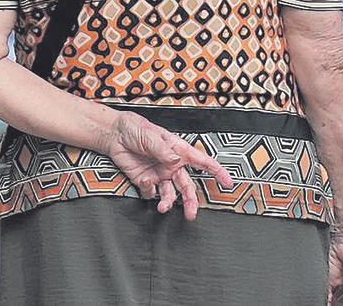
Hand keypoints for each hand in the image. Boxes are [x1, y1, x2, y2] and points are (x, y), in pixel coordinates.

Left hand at [98, 110, 233, 219]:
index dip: (217, 171)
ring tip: (164, 207)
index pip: (202, 161)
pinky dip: (150, 191)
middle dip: (191, 202)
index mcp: (178, 150)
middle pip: (187, 186)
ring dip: (169, 202)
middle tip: (192, 215)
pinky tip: (146, 182)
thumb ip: (163, 150)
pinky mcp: (146, 180)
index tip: (228, 183)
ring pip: (171, 194)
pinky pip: (152, 192)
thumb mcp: (150, 135)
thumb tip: (175, 161)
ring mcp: (159, 174)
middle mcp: (171, 165)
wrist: (113, 134)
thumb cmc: (134, 128)